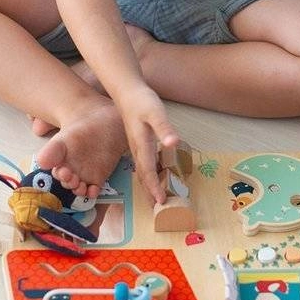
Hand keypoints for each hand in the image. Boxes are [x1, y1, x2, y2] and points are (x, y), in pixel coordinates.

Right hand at [116, 83, 180, 204]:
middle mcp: (137, 149)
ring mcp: (136, 146)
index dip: (154, 188)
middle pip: (143, 176)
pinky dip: (147, 174)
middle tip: (157, 208)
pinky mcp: (137, 141)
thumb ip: (164, 129)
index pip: (148, 172)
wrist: (127, 91)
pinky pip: (142, 163)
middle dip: (149, 192)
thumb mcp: (155, 112)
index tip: (160, 203)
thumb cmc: (142, 101)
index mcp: (142, 145)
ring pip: (142, 171)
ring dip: (147, 185)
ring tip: (154, 198)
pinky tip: (152, 175)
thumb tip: (173, 144)